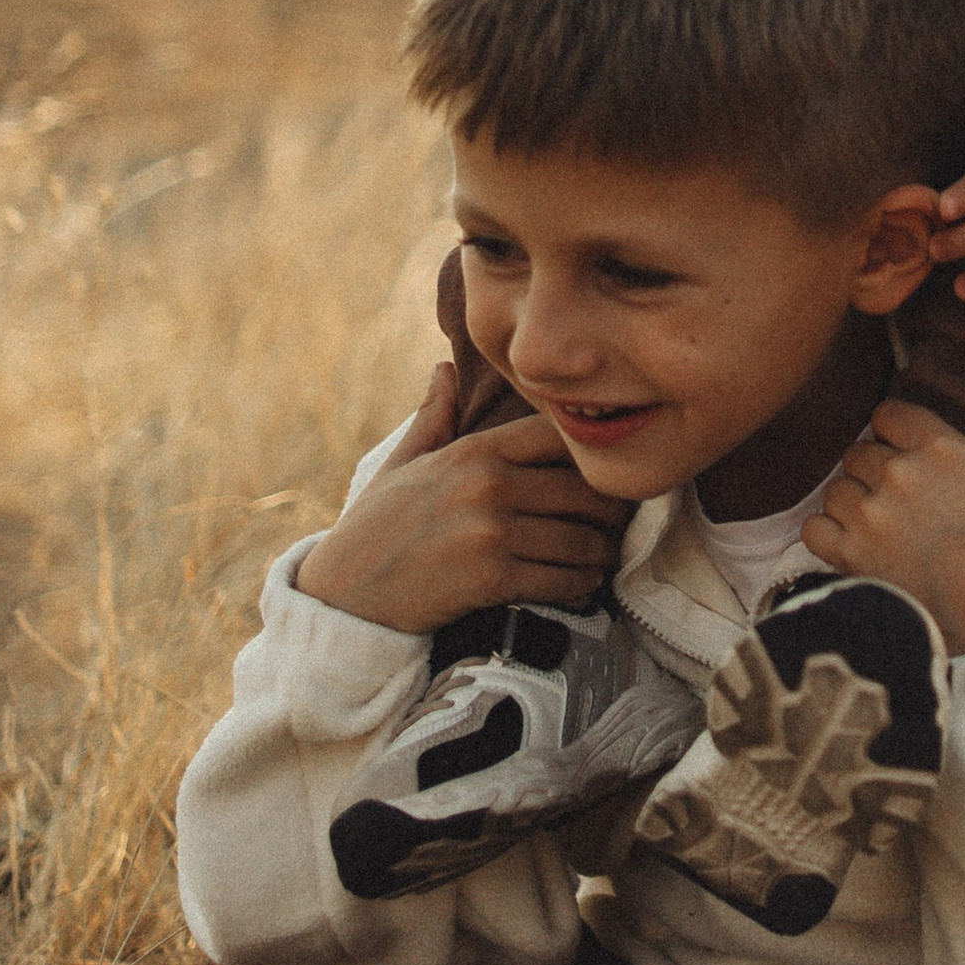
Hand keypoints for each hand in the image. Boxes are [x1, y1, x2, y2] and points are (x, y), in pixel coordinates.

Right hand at [297, 365, 630, 633]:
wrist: (344, 596)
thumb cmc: (376, 528)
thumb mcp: (402, 464)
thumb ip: (433, 417)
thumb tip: (444, 368)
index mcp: (474, 451)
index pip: (560, 438)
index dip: (592, 459)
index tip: (605, 476)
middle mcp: (488, 484)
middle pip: (585, 491)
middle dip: (611, 513)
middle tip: (621, 526)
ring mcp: (490, 530)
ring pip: (582, 539)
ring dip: (601, 554)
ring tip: (604, 557)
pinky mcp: (492, 577)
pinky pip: (564, 579)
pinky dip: (582, 585)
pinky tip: (583, 585)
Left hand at [798, 371, 964, 652]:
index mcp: (946, 452)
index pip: (890, 412)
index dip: (901, 430)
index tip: (918, 454)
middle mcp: (900, 478)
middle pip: (861, 448)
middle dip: (880, 465)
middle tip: (908, 495)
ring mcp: (870, 519)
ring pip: (837, 485)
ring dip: (855, 498)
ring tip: (887, 521)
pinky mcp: (850, 559)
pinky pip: (815, 526)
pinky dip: (831, 532)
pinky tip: (861, 543)